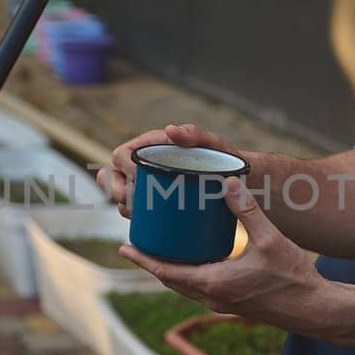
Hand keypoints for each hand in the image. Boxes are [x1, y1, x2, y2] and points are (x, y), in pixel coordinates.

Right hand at [97, 122, 241, 218]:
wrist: (240, 182)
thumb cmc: (226, 160)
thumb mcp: (213, 144)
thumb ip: (195, 133)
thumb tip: (170, 131)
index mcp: (153, 147)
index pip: (121, 155)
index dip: (121, 168)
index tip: (137, 179)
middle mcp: (148, 164)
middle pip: (114, 177)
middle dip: (117, 191)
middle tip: (134, 202)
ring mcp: (151, 184)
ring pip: (123, 196)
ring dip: (124, 206)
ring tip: (139, 213)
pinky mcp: (158, 202)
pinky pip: (136, 209)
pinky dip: (134, 217)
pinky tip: (142, 224)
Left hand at [118, 177, 331, 334]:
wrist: (313, 309)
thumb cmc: (292, 277)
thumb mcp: (269, 239)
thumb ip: (247, 210)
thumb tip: (228, 182)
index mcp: (214, 283)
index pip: (167, 272)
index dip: (144, 260)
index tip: (124, 248)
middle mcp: (212, 297)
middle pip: (170, 281)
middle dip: (151, 263)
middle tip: (134, 246)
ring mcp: (221, 304)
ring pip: (184, 287)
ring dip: (168, 271)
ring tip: (158, 252)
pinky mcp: (232, 304)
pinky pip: (199, 290)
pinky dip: (187, 276)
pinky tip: (193, 262)